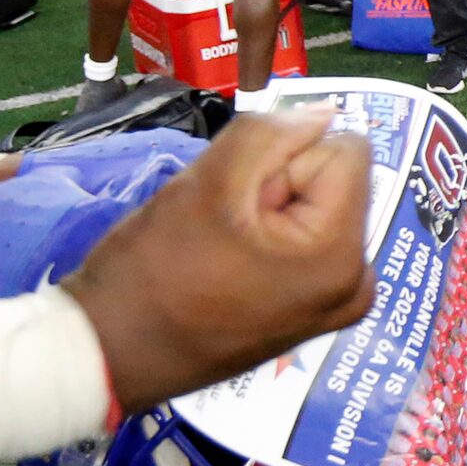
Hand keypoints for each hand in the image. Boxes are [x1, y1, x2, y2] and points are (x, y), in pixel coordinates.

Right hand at [61, 111, 375, 409]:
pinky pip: (303, 241)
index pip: (343, 150)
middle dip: (278, 187)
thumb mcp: (210, 181)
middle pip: (333, 181)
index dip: (282, 161)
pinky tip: (229, 265)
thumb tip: (326, 112)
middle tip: (223, 228)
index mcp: (344, 256)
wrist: (109, 353)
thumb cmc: (153, 270)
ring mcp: (338, 304)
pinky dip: (269, 240)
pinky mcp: (313, 313)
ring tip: (222, 248)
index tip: (237, 201)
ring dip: (269, 212)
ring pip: (314, 207)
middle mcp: (357, 284)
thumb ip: (273, 133)